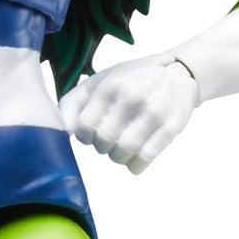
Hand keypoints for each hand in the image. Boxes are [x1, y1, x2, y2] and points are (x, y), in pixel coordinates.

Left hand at [62, 56, 199, 173]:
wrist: (178, 72)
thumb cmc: (130, 80)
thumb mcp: (99, 81)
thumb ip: (73, 103)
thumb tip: (60, 131)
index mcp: (110, 86)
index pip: (84, 126)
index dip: (84, 137)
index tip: (91, 134)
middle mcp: (131, 97)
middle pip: (103, 142)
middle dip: (102, 147)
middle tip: (108, 141)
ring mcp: (153, 112)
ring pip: (123, 153)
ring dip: (118, 158)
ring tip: (121, 149)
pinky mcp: (171, 127)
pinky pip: (145, 158)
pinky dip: (135, 166)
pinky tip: (134, 160)